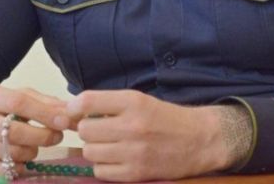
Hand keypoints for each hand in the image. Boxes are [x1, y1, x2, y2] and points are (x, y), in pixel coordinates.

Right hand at [0, 83, 69, 174]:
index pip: (20, 103)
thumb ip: (40, 101)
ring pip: (14, 153)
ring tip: (33, 146)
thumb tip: (69, 110)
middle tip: (55, 136)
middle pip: (17, 132)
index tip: (65, 120)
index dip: (46, 113)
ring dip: (32, 152)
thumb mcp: (10, 96)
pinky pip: (5, 171)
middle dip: (44, 136)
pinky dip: (19, 167)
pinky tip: (18, 159)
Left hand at [66, 89, 235, 181]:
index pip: (87, 101)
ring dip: (95, 149)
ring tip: (109, 145)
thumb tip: (74, 111)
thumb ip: (109, 104)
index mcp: (133, 102)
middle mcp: (132, 126)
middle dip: (87, 131)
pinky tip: (116, 160)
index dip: (74, 108)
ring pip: (90, 152)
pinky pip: (101, 171)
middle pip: (84, 130)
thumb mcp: (140, 100)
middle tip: (99, 131)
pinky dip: (104, 166)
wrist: (199, 140)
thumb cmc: (166, 118)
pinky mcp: (137, 173)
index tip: (75, 112)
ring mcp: (134, 152)